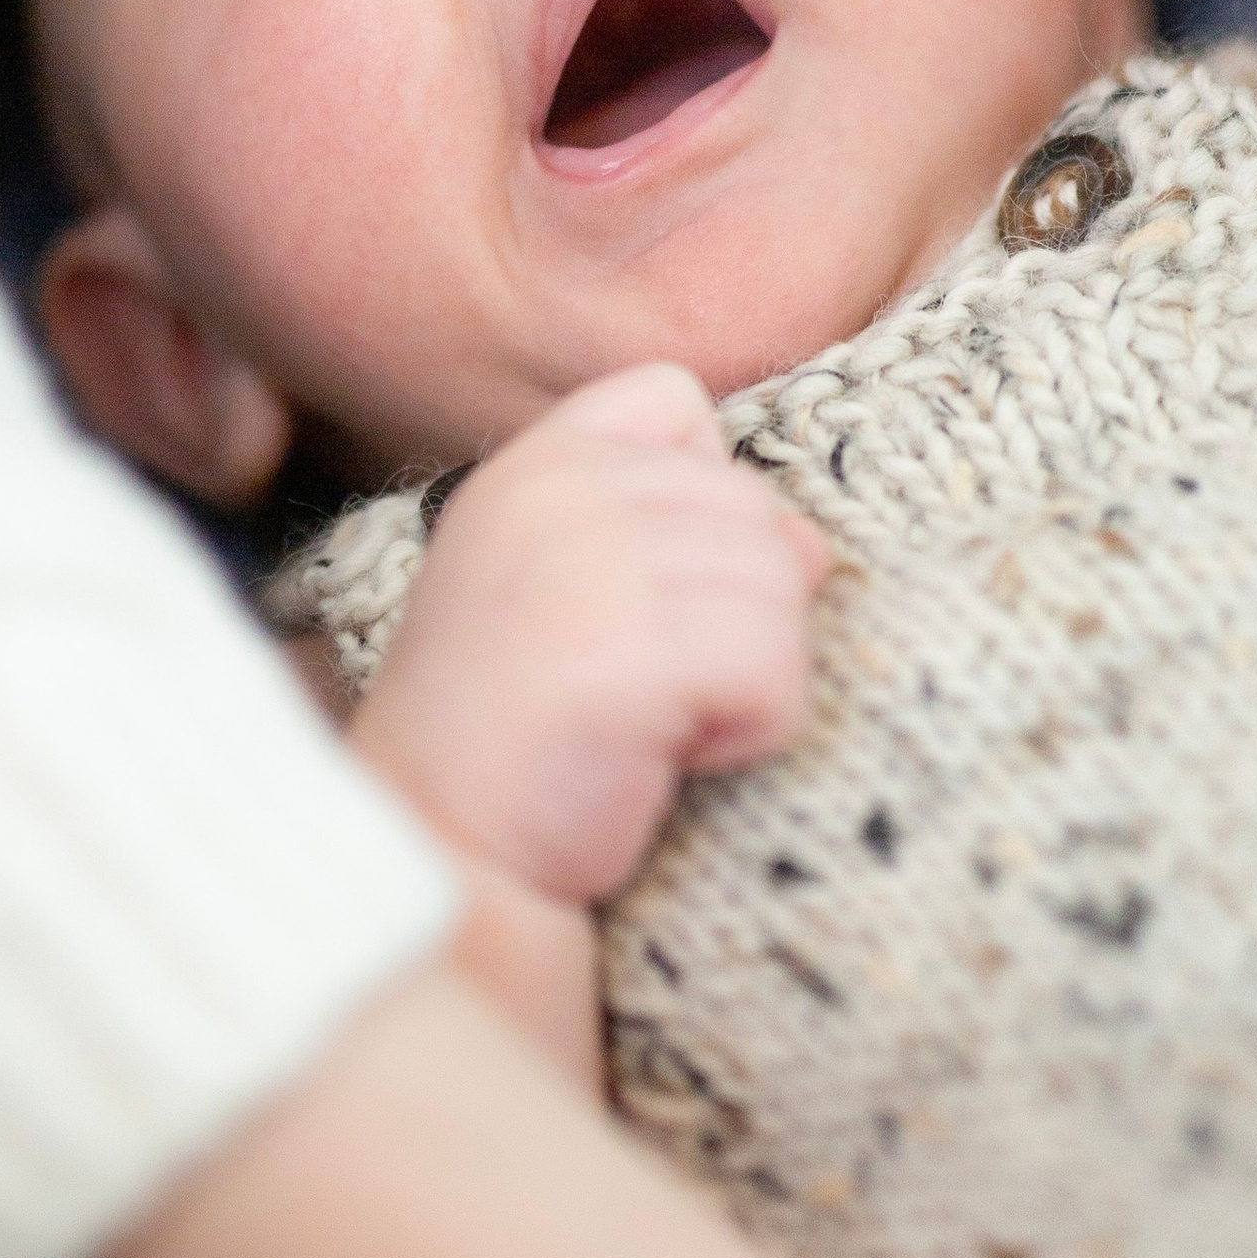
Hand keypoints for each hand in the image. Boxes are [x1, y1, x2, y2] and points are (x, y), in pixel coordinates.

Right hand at [353, 363, 829, 904]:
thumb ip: (681, 532)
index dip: (699, 496)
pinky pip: (774, 670)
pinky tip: (667, 755)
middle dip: (736, 613)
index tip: (638, 592)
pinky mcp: (625, 651)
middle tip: (646, 684)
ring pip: (780, 590)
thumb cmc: (520, 731)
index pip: (674, 400)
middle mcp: (554, 492)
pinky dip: (750, 730)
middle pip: (756, 510)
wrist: (445, 858)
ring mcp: (586, 564)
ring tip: (656, 722)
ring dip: (746, 679)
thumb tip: (812, 544)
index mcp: (532, 463)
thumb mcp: (578, 589)